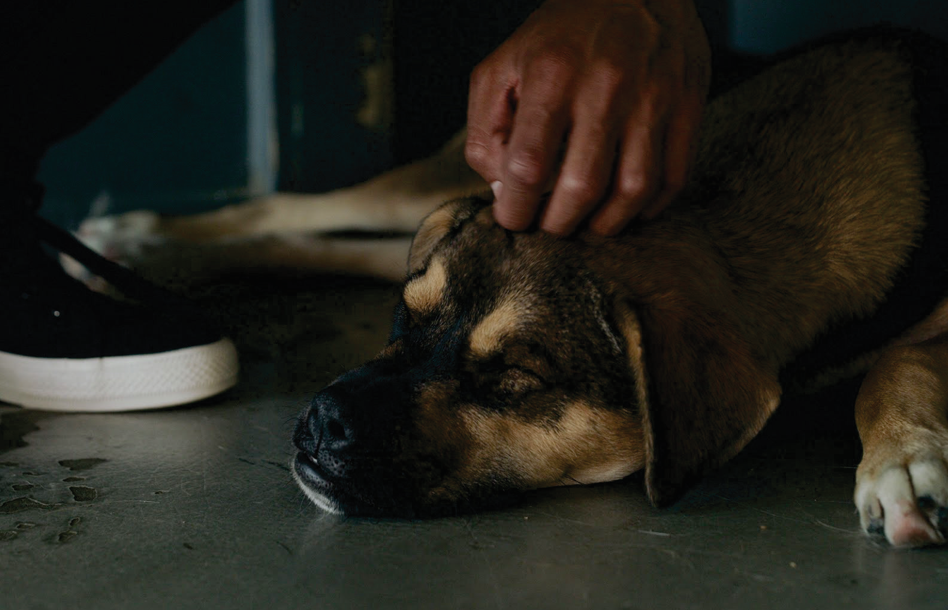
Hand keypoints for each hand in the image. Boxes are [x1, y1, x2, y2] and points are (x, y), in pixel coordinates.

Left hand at [466, 0, 710, 235]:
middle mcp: (605, 86)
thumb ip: (487, 130)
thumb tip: (504, 191)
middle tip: (550, 229)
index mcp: (551, 75)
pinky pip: (675, 176)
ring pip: (634, 190)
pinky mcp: (689, 104)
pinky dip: (651, 207)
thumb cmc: (559, 37)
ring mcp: (654, 97)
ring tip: (587, 226)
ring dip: (606, 225)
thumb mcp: (502, 67)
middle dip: (559, 225)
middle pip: (582, 187)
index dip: (516, 208)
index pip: (527, 164)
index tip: (512, 221)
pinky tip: (628, 210)